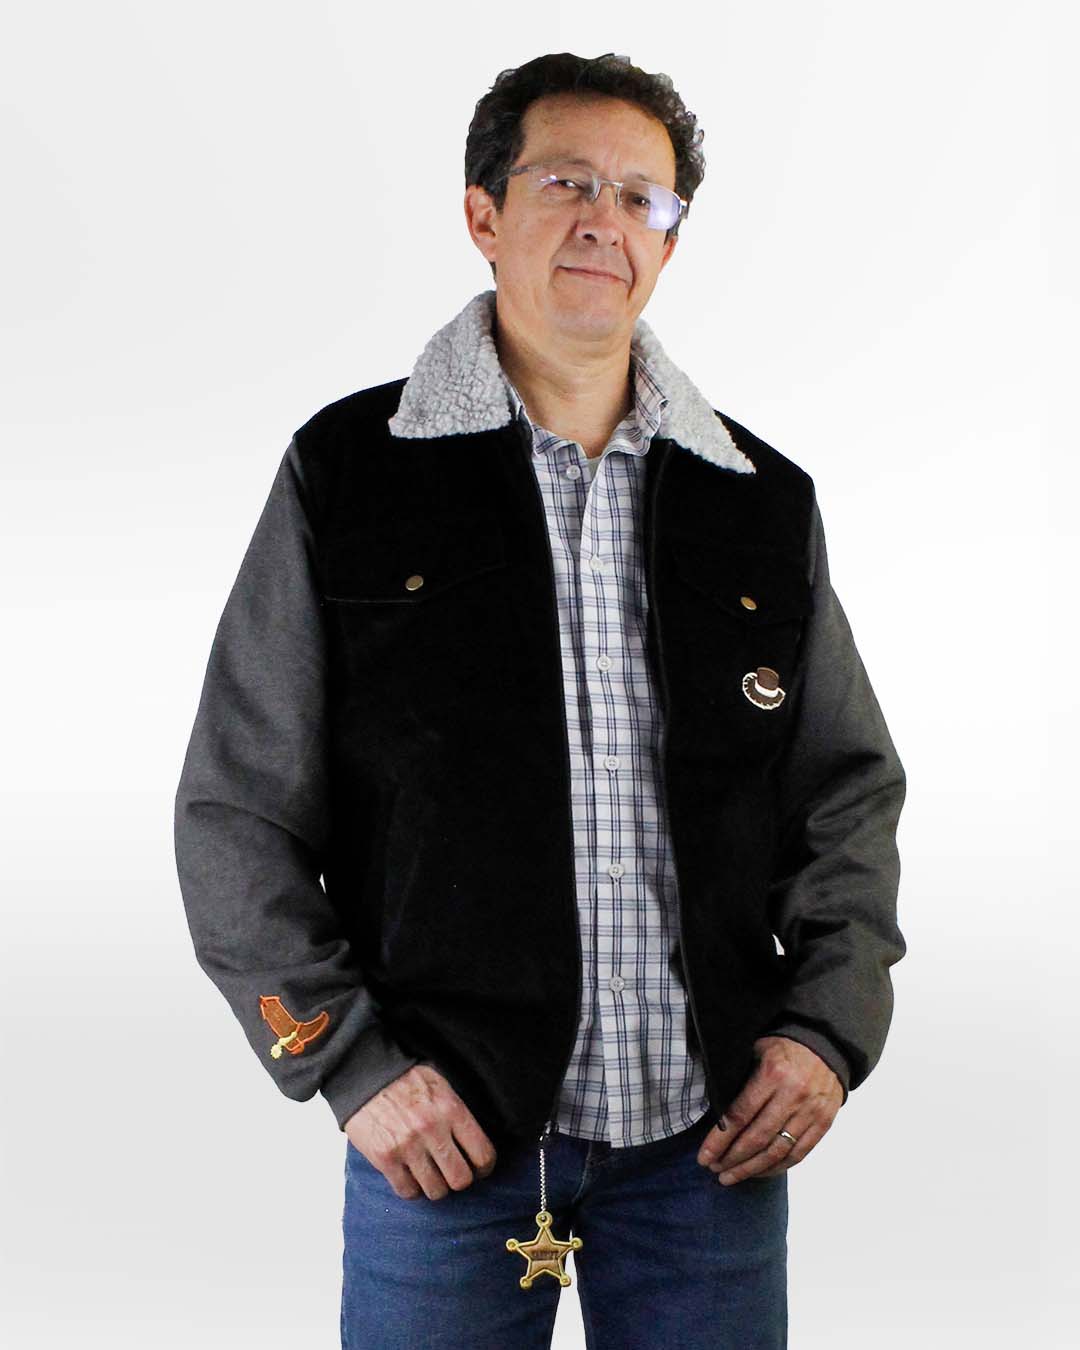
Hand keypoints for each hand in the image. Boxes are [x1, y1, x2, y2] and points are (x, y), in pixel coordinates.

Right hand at [344, 1062, 497, 1201]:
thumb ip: (457, 1114)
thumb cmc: (406, 1080)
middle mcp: (432, 1130)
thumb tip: (473, 1144)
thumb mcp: (441, 1086)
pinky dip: (411, 1189)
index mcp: (451, 1110)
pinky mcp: (385, 1158)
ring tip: (431, 1176)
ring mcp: (408, 1146)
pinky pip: (407, 1191)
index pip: (482, 1154)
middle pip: (461, 1179)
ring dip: (435, 1187)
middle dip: (459, 1180)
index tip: (478, 1168)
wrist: (366, 1074)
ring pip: (435, 1190)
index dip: (484, 1167)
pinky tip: (410, 1176)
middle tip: (452, 1173)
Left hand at [696, 1036, 842, 1184]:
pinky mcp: (823, 1123)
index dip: (719, 1140)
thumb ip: (737, 1076)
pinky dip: (776, 1168)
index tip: (704, 1157)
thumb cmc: (783, 1048)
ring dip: (751, 1169)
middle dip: (732, 1158)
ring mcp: (810, 1111)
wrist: (826, 1045)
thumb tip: (710, 1105)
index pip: (739, 1114)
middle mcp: (793, 1095)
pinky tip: (758, 1172)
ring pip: (777, 1151)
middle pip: (757, 1138)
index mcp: (772, 1074)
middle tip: (714, 1169)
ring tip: (730, 1177)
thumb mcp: (756, 1049)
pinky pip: (798, 1154)